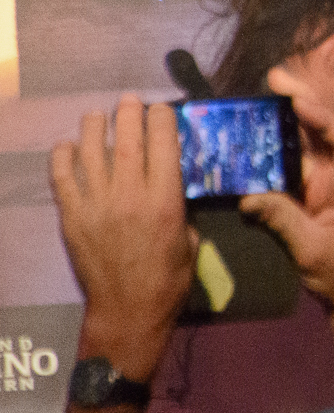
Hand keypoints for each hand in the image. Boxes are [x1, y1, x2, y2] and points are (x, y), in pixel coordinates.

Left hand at [49, 94, 195, 378]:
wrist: (128, 311)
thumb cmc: (168, 280)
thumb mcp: (191, 241)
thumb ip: (180, 208)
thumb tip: (170, 186)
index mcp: (166, 201)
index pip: (164, 144)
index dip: (163, 119)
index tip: (162, 109)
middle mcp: (130, 195)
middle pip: (128, 139)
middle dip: (129, 114)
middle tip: (129, 101)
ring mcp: (97, 204)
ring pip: (91, 151)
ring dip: (94, 127)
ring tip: (98, 116)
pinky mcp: (72, 217)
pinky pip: (62, 178)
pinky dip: (63, 157)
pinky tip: (68, 146)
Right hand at [239, 73, 333, 315]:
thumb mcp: (312, 249)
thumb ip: (284, 220)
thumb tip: (250, 196)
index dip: (324, 117)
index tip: (299, 99)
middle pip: (327, 131)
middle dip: (304, 102)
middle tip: (276, 77)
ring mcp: (329, 182)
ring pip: (311, 141)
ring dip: (291, 116)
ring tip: (269, 89)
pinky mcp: (313, 191)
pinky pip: (297, 160)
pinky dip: (281, 142)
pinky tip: (261, 125)